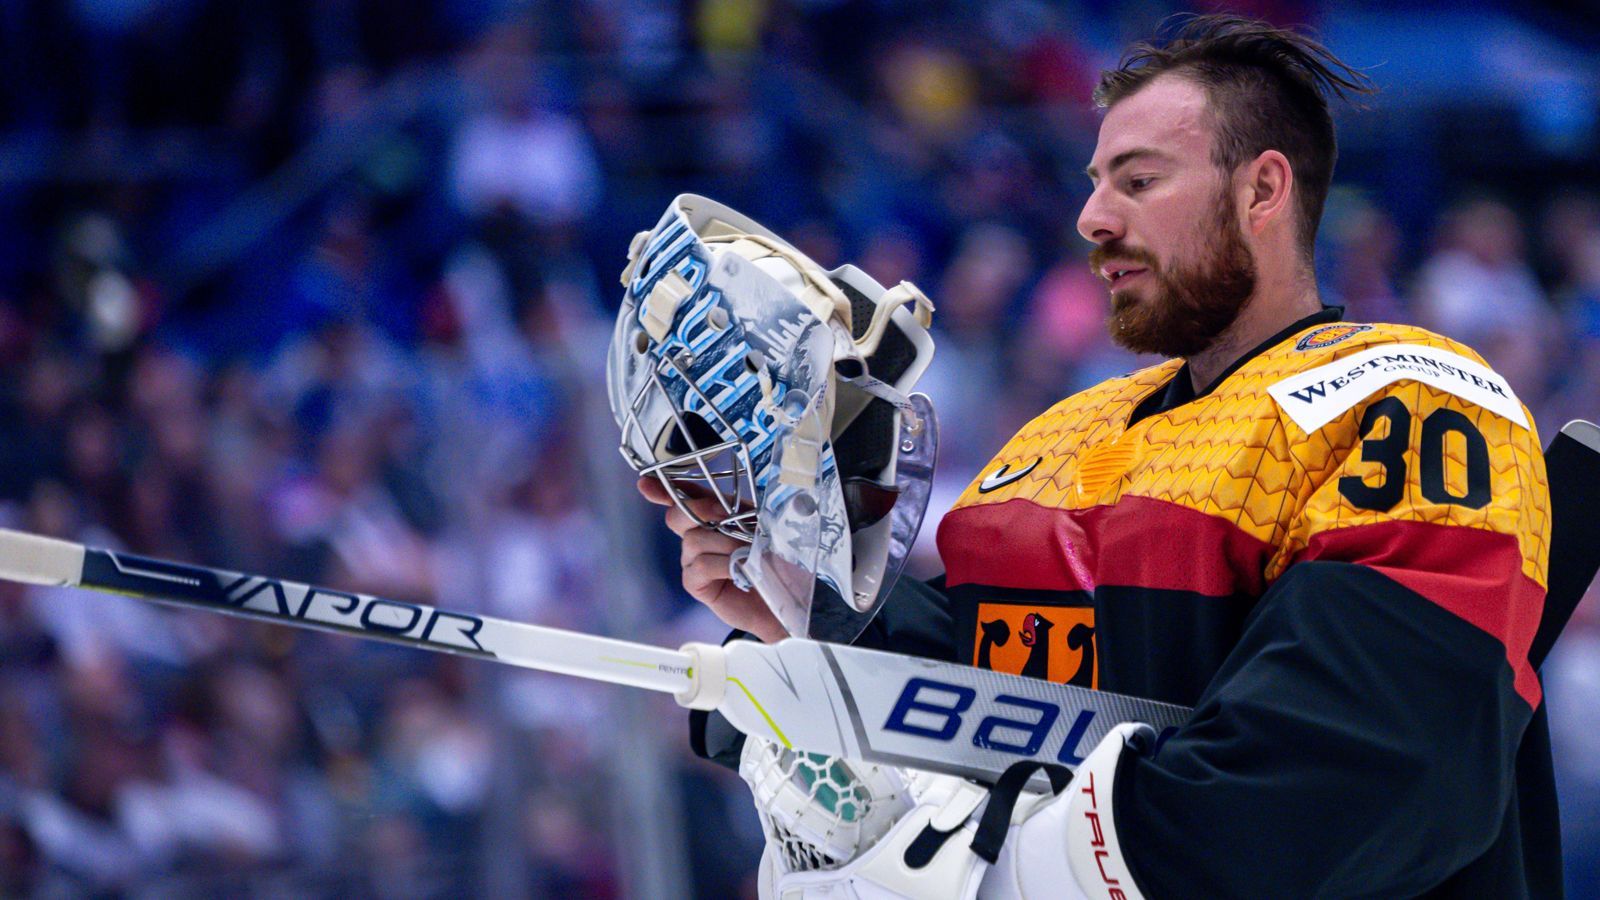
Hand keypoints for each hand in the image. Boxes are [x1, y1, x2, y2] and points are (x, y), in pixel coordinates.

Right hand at [638, 477, 787, 642]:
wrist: (787, 593)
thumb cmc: (775, 557)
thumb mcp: (762, 524)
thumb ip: (741, 509)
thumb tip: (721, 504)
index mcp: (712, 516)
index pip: (684, 497)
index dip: (664, 489)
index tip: (646, 483)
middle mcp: (696, 536)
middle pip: (677, 515)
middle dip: (698, 510)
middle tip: (723, 515)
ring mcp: (692, 560)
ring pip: (693, 540)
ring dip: (724, 543)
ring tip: (748, 552)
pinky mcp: (695, 583)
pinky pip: (701, 565)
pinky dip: (723, 565)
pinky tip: (739, 571)